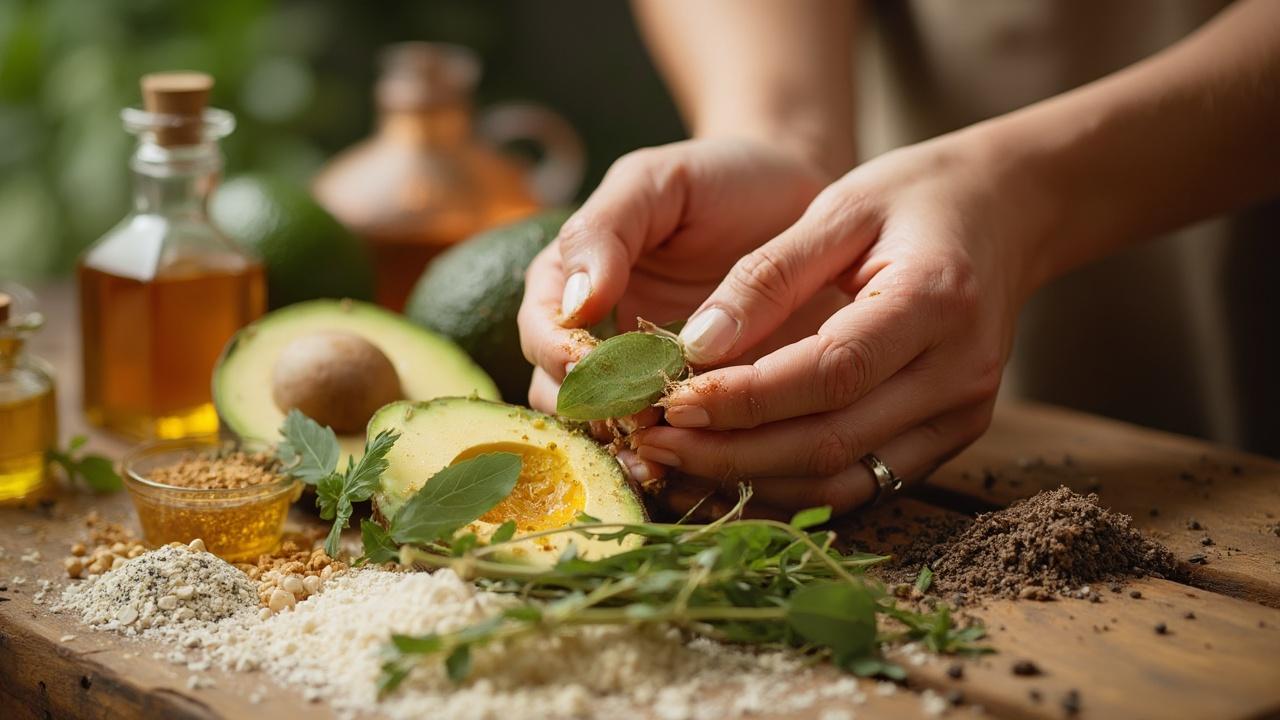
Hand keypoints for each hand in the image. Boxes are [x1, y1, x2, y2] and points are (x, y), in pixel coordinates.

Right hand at [517, 138, 829, 483]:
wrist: (806, 206)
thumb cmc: (724, 180)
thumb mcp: (660, 179)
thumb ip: (606, 227)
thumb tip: (573, 302)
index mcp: (569, 288)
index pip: (542, 337)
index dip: (563, 358)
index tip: (595, 366)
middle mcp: (595, 346)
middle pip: (567, 404)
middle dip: (598, 420)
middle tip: (642, 422)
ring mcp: (645, 386)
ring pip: (616, 442)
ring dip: (637, 457)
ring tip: (670, 463)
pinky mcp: (697, 414)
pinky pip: (679, 456)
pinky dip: (689, 468)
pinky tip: (714, 471)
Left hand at [637, 132, 1044, 517]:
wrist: (1008, 214)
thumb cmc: (917, 196)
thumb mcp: (838, 206)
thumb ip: (768, 276)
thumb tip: (698, 346)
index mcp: (936, 299)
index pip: (829, 372)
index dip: (744, 397)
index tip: (671, 400)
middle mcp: (959, 372)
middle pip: (831, 441)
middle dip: (731, 452)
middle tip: (652, 444)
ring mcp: (963, 415)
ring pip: (843, 480)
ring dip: (753, 482)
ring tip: (675, 463)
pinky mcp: (951, 438)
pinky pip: (862, 484)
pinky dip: (790, 487)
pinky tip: (729, 470)